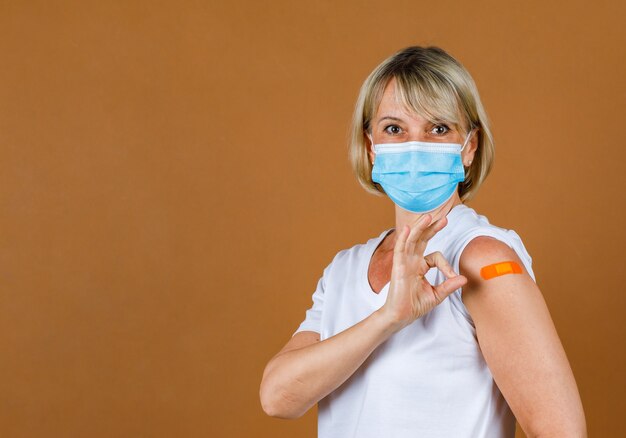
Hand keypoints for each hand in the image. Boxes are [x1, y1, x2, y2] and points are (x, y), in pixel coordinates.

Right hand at [379, 214, 467, 330]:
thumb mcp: (436, 295)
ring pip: (412, 240)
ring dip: (419, 228)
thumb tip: (464, 278)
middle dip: (432, 228)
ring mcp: (404, 263)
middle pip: (422, 239)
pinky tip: (406, 229)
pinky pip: (400, 249)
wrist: (400, 317)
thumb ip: (449, 285)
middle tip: (444, 219)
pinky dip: (403, 238)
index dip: (446, 264)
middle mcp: (411, 261)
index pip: (435, 256)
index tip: (452, 276)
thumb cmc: (414, 306)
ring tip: (428, 217)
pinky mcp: (398, 267)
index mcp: (420, 266)